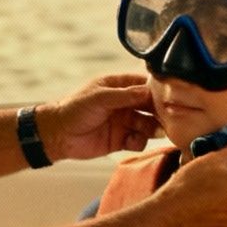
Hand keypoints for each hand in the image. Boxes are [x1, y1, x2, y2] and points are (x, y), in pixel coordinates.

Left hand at [37, 75, 156, 160]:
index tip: (169, 98)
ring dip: (153, 128)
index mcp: (119, 86)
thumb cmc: (74, 109)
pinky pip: (138, 140)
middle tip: (167, 119)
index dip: (157, 91)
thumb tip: (148, 92)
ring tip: (155, 132)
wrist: (57, 135)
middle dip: (159, 112)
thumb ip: (124, 95)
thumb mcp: (99, 97)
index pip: (145, 85)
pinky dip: (139, 142)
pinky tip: (132, 141)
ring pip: (147, 124)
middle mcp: (125, 103)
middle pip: (150, 106)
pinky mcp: (121, 139)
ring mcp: (124, 121)